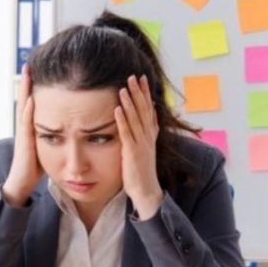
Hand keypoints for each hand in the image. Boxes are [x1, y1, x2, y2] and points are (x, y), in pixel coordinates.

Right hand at [1, 65, 43, 206]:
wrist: (22, 181)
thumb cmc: (36, 165)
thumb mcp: (47, 144)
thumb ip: (54, 133)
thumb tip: (68, 126)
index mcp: (32, 125)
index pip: (34, 100)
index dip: (35, 85)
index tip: (38, 68)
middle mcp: (25, 125)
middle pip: (26, 98)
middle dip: (27, 81)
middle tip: (29, 63)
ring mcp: (23, 132)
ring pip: (24, 106)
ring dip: (25, 90)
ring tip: (27, 73)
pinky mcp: (25, 142)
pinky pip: (26, 123)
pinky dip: (28, 111)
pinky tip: (31, 100)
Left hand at [115, 75, 162, 219]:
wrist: (146, 190)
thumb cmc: (142, 169)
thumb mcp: (146, 146)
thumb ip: (146, 131)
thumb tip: (150, 114)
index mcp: (150, 134)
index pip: (149, 108)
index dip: (145, 93)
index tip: (142, 78)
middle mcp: (148, 136)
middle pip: (143, 110)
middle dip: (138, 92)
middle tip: (133, 76)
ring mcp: (141, 144)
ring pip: (135, 119)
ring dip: (130, 102)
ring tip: (124, 87)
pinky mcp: (132, 152)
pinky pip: (127, 133)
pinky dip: (122, 120)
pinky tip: (117, 109)